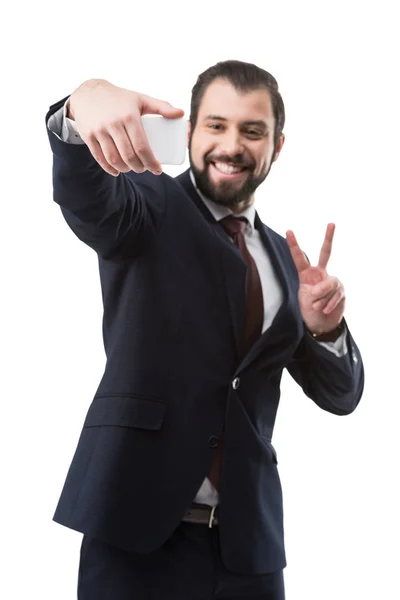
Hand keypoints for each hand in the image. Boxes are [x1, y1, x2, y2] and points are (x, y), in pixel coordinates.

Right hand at [68, 79, 183, 175]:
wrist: (89, 92)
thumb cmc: (120, 98)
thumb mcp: (141, 99)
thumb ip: (161, 106)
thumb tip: (181, 114)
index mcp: (129, 116)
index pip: (142, 147)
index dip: (151, 162)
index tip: (157, 169)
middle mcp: (113, 123)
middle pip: (129, 156)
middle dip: (139, 168)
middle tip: (144, 169)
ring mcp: (99, 130)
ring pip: (114, 159)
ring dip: (125, 169)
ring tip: (132, 169)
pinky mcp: (88, 135)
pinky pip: (99, 158)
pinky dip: (109, 168)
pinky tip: (117, 171)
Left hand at [286, 223, 345, 334]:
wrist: (321, 324)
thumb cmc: (310, 310)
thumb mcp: (307, 299)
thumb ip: (317, 290)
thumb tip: (331, 284)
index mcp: (306, 274)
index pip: (300, 258)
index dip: (294, 245)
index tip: (288, 231)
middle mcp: (320, 273)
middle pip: (326, 252)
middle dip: (329, 238)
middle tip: (331, 223)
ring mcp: (332, 280)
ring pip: (329, 283)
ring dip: (322, 298)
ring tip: (317, 307)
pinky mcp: (341, 290)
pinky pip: (336, 294)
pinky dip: (329, 304)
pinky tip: (325, 310)